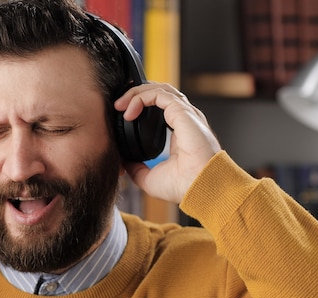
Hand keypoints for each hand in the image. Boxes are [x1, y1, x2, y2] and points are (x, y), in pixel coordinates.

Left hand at [114, 82, 220, 203]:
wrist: (199, 189)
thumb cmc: (183, 186)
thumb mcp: (149, 178)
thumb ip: (136, 168)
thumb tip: (122, 163)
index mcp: (181, 131)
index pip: (161, 106)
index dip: (142, 104)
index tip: (123, 114)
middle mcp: (185, 119)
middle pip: (160, 93)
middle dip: (135, 94)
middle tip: (117, 105)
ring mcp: (186, 114)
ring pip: (159, 89)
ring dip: (136, 93)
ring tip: (120, 105)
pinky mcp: (183, 113)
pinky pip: (159, 95)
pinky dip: (141, 98)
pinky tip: (129, 111)